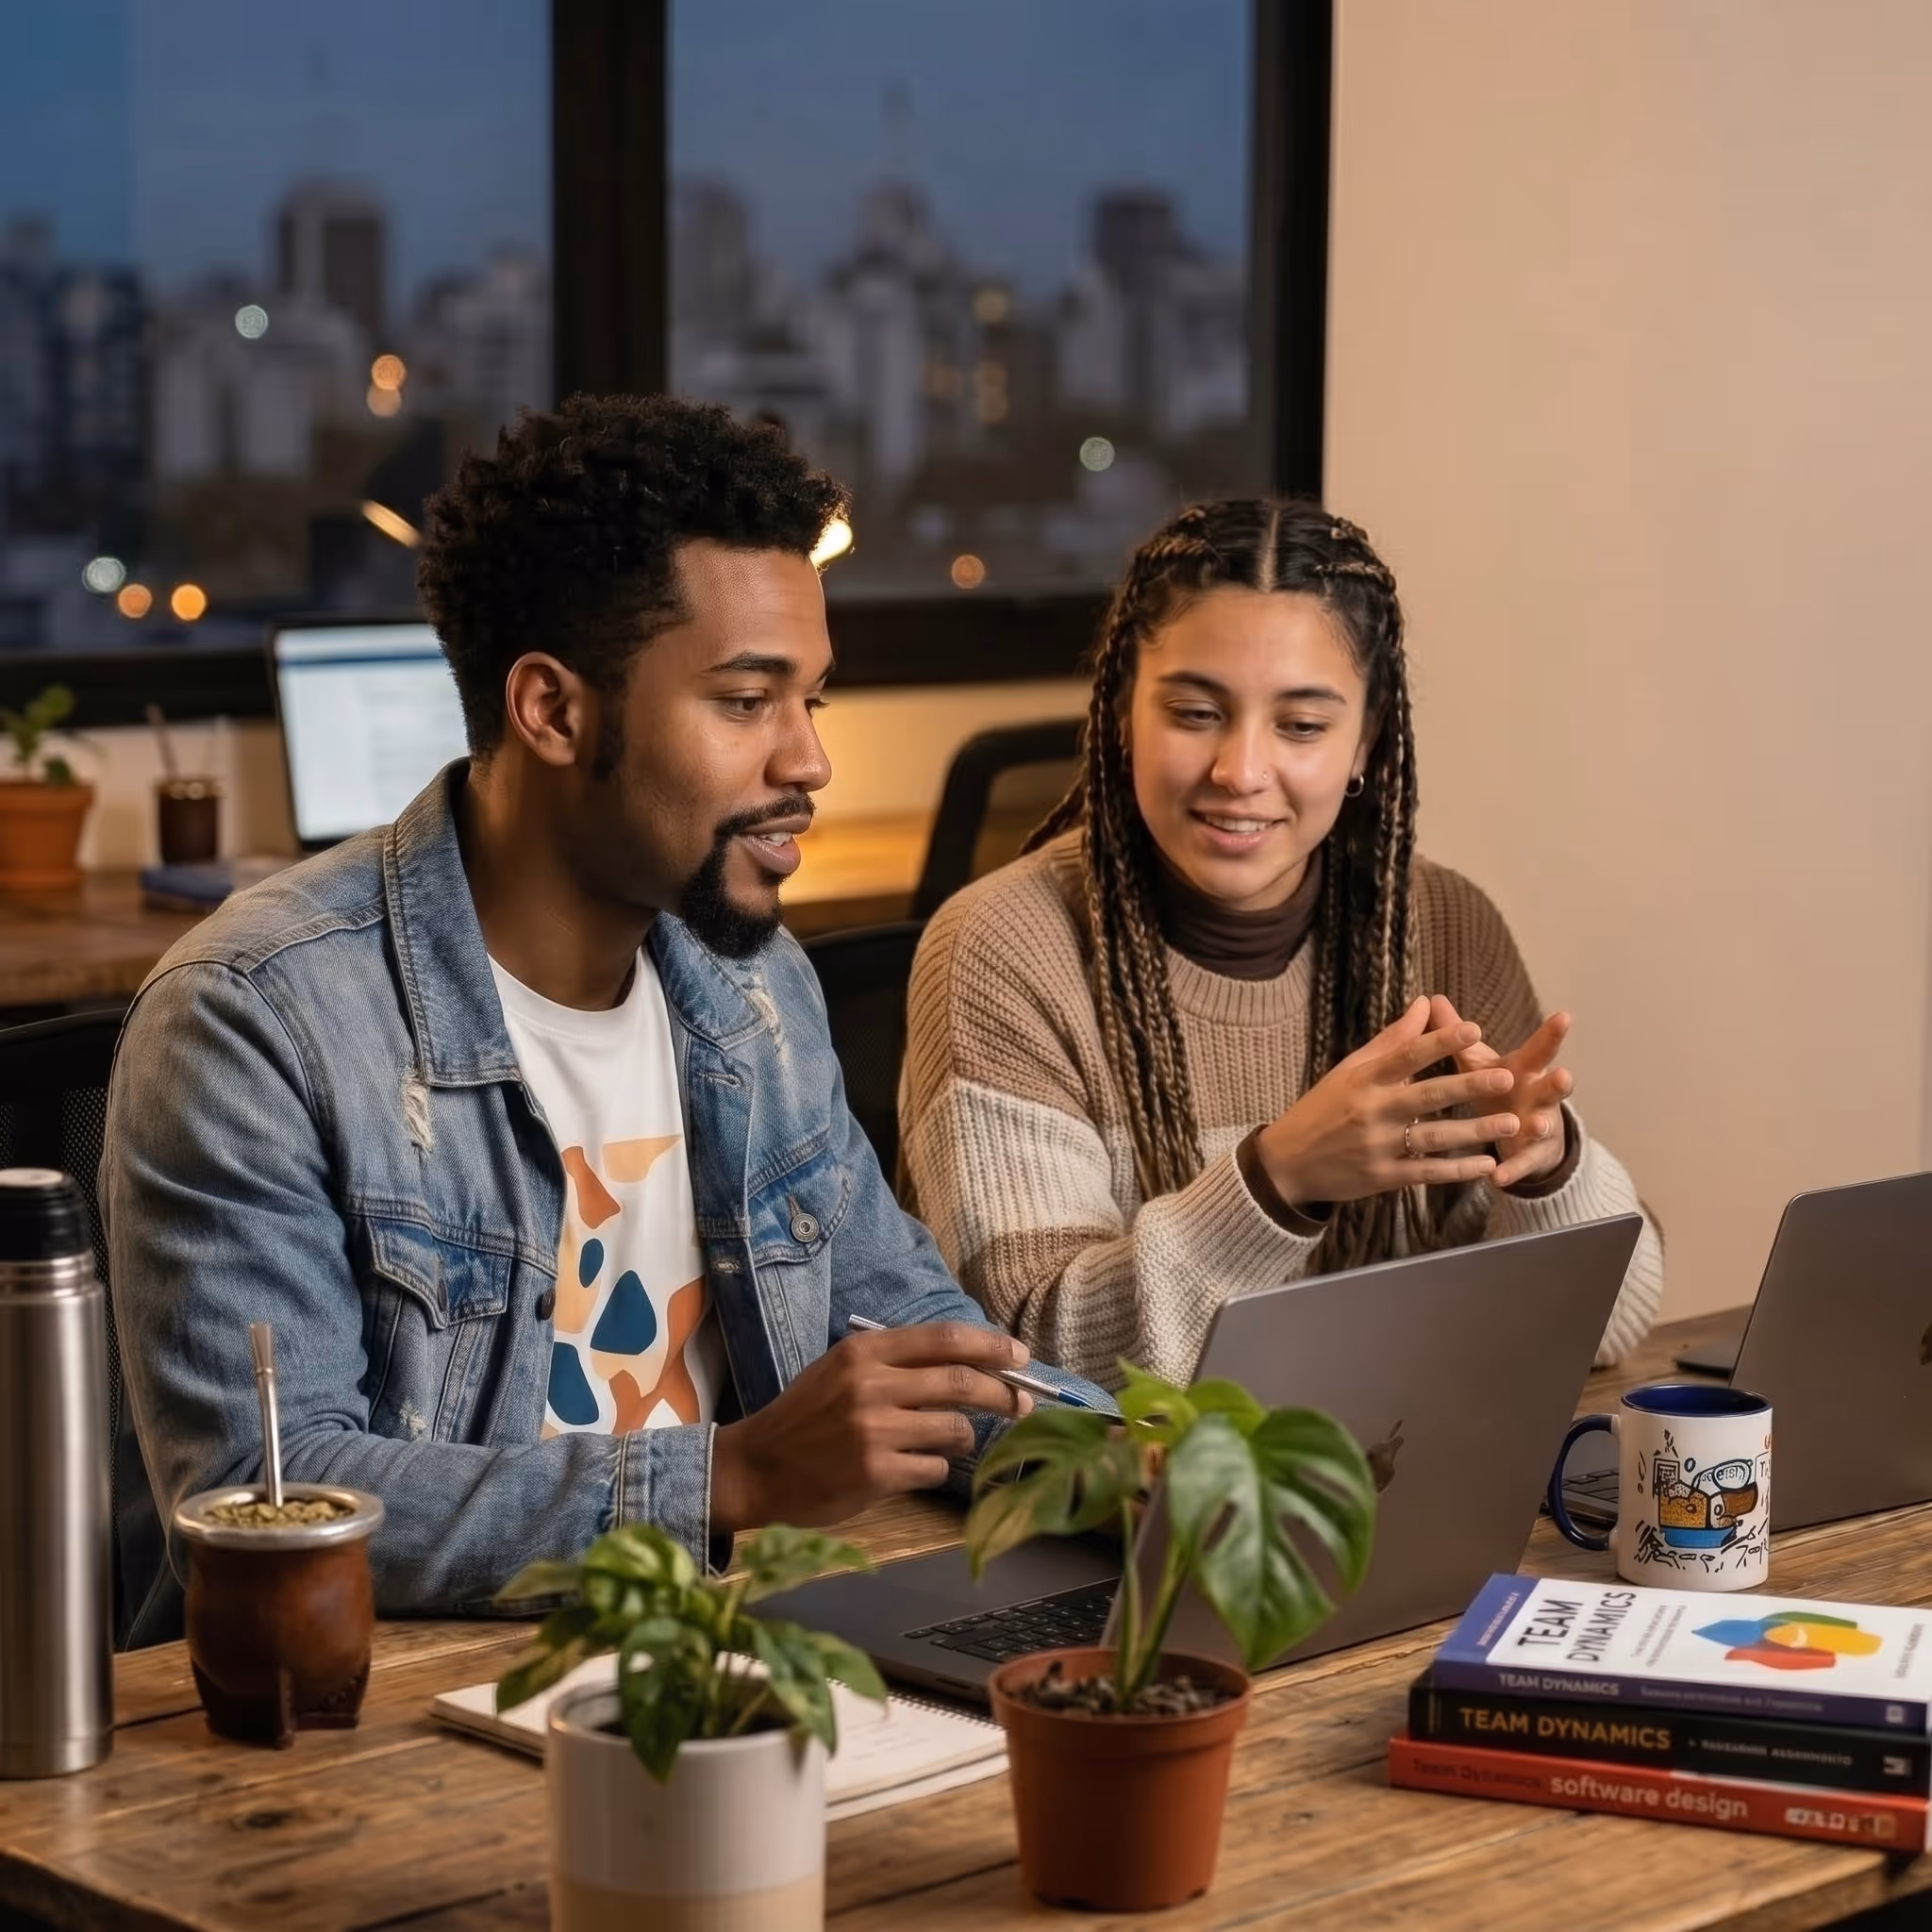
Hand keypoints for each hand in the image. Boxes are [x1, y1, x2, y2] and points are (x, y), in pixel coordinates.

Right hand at [710, 1321, 1032, 1534]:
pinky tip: (917, 1467)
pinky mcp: (876, 1473)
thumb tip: (966, 1361)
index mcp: (863, 1352)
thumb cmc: (805, 1417)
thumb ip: (894, 1362)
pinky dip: (936, 1468)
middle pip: (960, 1381)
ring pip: (954, 1429)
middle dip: (1001, 1393)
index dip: (990, 1345)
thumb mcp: (841, 1371)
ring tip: (952, 1440)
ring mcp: (874, 1431)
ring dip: (964, 1436)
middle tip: (1022, 1403)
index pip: (943, 1339)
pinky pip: (935, 1469)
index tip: (1019, 1355)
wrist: (756, 1467)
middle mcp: (870, 1385)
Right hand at [1252, 995, 1520, 1206]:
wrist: (1287, 1163)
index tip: (1474, 1029)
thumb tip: (1424, 1003)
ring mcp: (1378, 1147)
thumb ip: (1391, 1040)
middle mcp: (1371, 1111)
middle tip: (1507, 1077)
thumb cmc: (1323, 1108)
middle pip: (1427, 1095)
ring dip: (1476, 1131)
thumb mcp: (1349, 1070)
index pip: (1407, 1055)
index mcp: (1363, 1079)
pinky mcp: (1382, 1177)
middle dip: (1469, 1085)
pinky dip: (1458, 1170)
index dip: (1441, 1041)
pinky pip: (1427, 1173)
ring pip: (1435, 1137)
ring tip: (1513, 1122)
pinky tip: (1487, 1165)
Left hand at [1429, 995, 1574, 1188]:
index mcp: (1525, 1070)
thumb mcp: (1480, 1061)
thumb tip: (1431, 998)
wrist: (1523, 1135)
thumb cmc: (1498, 1087)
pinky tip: (1497, 1178)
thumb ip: (1458, 1034)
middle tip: (1562, 1075)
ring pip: (1543, 1125)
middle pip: (1553, 1087)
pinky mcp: (1529, 1156)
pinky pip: (1520, 1164)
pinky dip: (1510, 1170)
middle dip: (1560, 1082)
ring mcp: (1538, 1127)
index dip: (1553, 1033)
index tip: (1565, 1016)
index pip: (1541, 1048)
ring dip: (1538, 1125)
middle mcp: (1538, 1096)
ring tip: (1535, 1124)